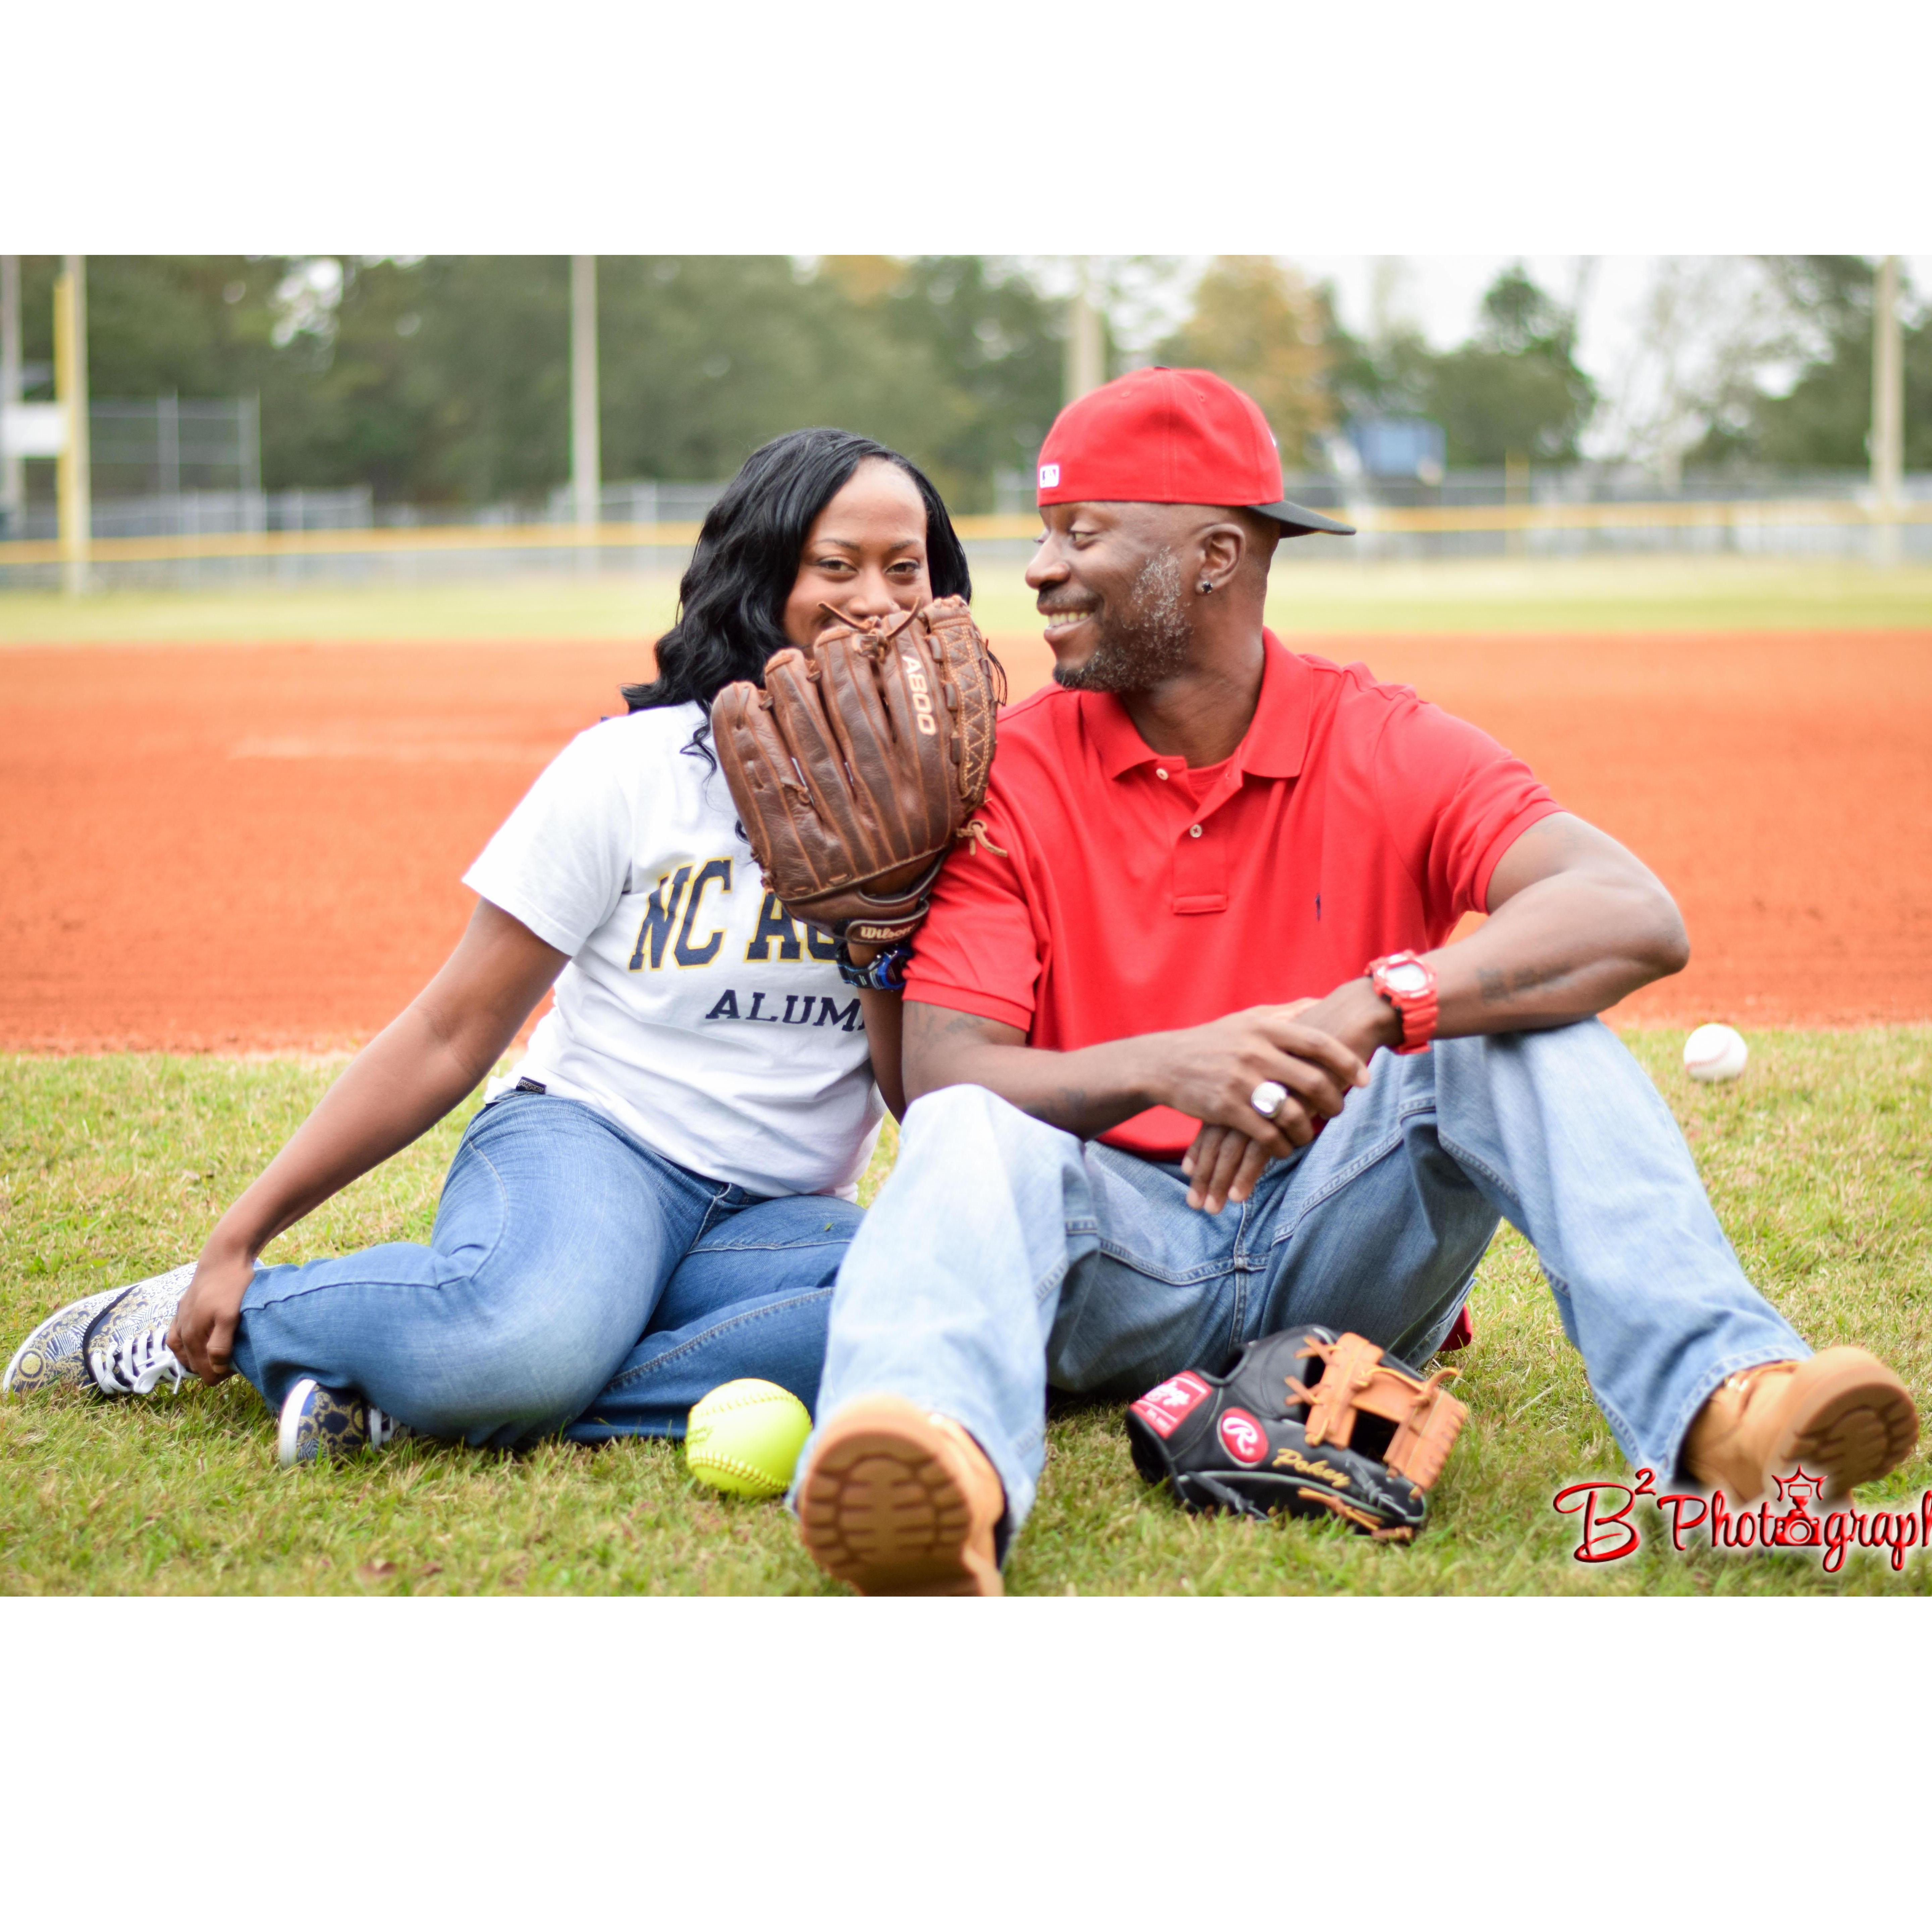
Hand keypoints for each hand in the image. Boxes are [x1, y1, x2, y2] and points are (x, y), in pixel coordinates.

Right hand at [167, 1239, 255, 1383]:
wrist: (223, 1255)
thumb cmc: (230, 1285)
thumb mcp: (229, 1316)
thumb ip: (220, 1344)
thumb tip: (214, 1368)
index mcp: (192, 1336)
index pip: (204, 1371)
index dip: (221, 1375)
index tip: (239, 1367)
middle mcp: (182, 1330)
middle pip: (193, 1364)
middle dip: (211, 1368)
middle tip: (233, 1362)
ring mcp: (180, 1318)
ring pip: (183, 1351)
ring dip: (198, 1358)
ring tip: (217, 1356)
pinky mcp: (183, 1307)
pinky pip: (178, 1334)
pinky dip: (187, 1344)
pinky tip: (197, 1341)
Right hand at [1176, 986, 1397, 1213]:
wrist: (1164, 1064)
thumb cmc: (1211, 1041)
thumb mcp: (1246, 1019)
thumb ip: (1283, 1012)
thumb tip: (1319, 1001)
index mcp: (1264, 1028)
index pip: (1318, 1043)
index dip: (1347, 1062)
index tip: (1365, 1078)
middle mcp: (1254, 1052)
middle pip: (1312, 1081)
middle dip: (1334, 1101)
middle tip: (1338, 1110)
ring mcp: (1240, 1082)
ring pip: (1292, 1113)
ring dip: (1307, 1130)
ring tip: (1308, 1133)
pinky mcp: (1226, 1109)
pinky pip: (1267, 1135)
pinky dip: (1281, 1146)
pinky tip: (1283, 1147)